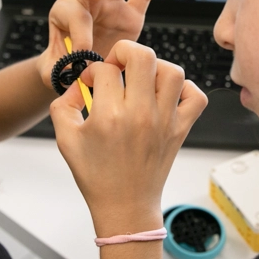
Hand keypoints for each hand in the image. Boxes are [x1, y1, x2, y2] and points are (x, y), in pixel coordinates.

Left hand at [37, 0, 164, 88]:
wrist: (84, 73)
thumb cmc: (66, 68)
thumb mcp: (54, 71)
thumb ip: (56, 69)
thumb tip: (68, 69)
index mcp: (65, 13)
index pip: (73, 12)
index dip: (78, 30)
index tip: (83, 52)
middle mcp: (87, 2)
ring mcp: (111, 4)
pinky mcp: (131, 13)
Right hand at [51, 41, 207, 235]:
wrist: (125, 206)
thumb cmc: (96, 176)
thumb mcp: (66, 140)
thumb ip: (63, 105)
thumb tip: (78, 84)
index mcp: (110, 116)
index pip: (105, 70)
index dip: (93, 71)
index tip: (91, 83)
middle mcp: (141, 114)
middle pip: (142, 56)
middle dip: (125, 51)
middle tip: (118, 65)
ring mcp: (165, 121)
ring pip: (172, 71)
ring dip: (155, 66)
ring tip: (141, 78)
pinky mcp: (180, 129)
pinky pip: (195, 97)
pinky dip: (185, 89)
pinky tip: (165, 95)